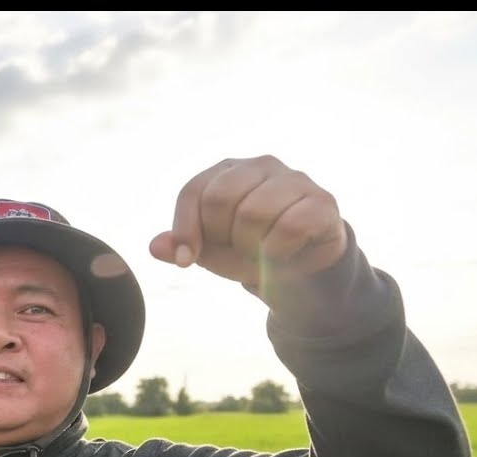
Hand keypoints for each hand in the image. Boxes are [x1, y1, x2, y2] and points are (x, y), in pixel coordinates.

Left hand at [149, 155, 347, 287]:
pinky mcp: (322, 201)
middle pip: (220, 198)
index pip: (193, 191)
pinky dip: (277, 253)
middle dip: (222, 238)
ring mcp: (295, 179)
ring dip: (251, 248)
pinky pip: (289, 227)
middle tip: (237, 251)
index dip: (184, 230)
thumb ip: (182, 246)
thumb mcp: (211, 252)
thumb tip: (154, 247)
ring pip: (254, 213)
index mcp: (228, 171)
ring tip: (261, 254)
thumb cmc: (252, 252)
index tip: (185, 262)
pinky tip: (282, 256)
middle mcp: (261, 166)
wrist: (305, 271)